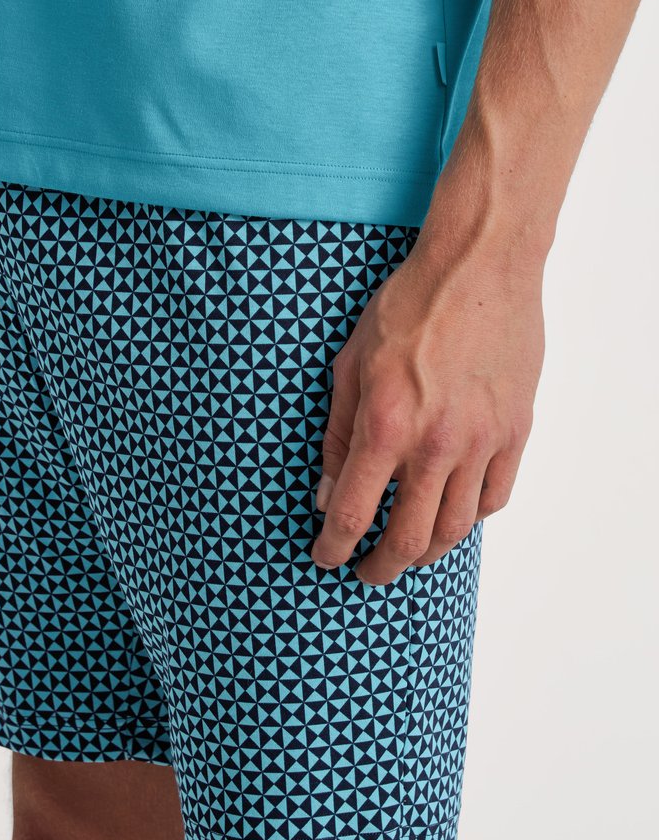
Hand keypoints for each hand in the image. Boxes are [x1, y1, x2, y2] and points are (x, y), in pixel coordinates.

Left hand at [312, 224, 544, 584]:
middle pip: (408, 538)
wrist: (479, 267)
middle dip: (380, 567)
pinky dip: (470, 517)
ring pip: (456, 528)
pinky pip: (495, 497)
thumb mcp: (350, 363)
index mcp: (386, 425)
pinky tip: (452, 512)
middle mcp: (436, 443)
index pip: (353, 514)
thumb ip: (338, 434)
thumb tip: (326, 492)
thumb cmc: (408, 306)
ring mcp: (482, 441)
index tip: (324, 557)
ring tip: (407, 552)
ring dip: (426, 551)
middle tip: (367, 572)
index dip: (333, 547)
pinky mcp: (515, 431)